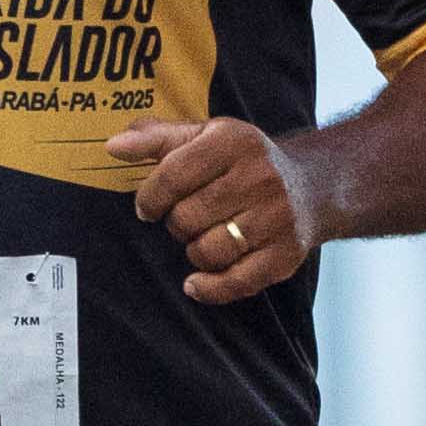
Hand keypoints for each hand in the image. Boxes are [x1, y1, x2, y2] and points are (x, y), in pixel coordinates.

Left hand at [112, 113, 317, 303]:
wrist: (312, 186)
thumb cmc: (243, 162)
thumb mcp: (204, 137)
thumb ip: (156, 138)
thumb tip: (113, 146)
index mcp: (234, 141)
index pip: (172, 176)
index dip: (149, 198)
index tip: (148, 207)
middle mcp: (260, 177)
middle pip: (186, 218)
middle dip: (177, 223)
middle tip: (189, 218)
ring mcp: (276, 218)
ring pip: (206, 252)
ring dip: (195, 251)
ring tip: (205, 237)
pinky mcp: (286, 254)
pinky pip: (235, 283)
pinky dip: (209, 288)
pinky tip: (196, 282)